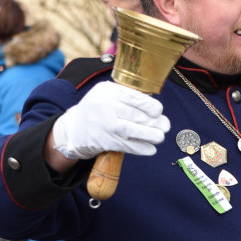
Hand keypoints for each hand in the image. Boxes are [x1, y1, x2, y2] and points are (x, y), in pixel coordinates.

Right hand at [51, 80, 170, 160]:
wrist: (74, 128)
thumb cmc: (98, 109)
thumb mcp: (107, 94)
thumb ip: (128, 97)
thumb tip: (157, 110)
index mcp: (106, 91)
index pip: (132, 97)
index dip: (149, 105)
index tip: (159, 111)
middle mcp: (103, 107)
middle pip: (134, 115)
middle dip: (154, 122)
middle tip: (166, 126)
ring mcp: (103, 125)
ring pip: (131, 131)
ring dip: (150, 135)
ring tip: (160, 137)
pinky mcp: (103, 141)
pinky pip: (126, 146)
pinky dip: (140, 148)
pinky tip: (151, 149)